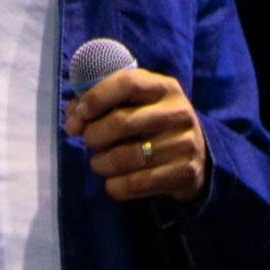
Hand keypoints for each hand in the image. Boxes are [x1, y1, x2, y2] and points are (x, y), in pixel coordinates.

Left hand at [65, 68, 210, 204]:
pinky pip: (138, 183)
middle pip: (122, 122)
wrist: (197, 157)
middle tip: (87, 141)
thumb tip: (73, 120)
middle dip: (94, 135)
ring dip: (101, 163)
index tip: (81, 112)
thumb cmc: (151, 123)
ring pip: (127, 157)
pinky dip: (115, 186)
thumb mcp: (134, 104)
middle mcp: (178, 112)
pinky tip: (112, 182)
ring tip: (98, 162)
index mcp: (163, 87)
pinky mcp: (185, 173)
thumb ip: (100, 104)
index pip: (128, 83)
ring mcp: (184, 143)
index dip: (97, 97)